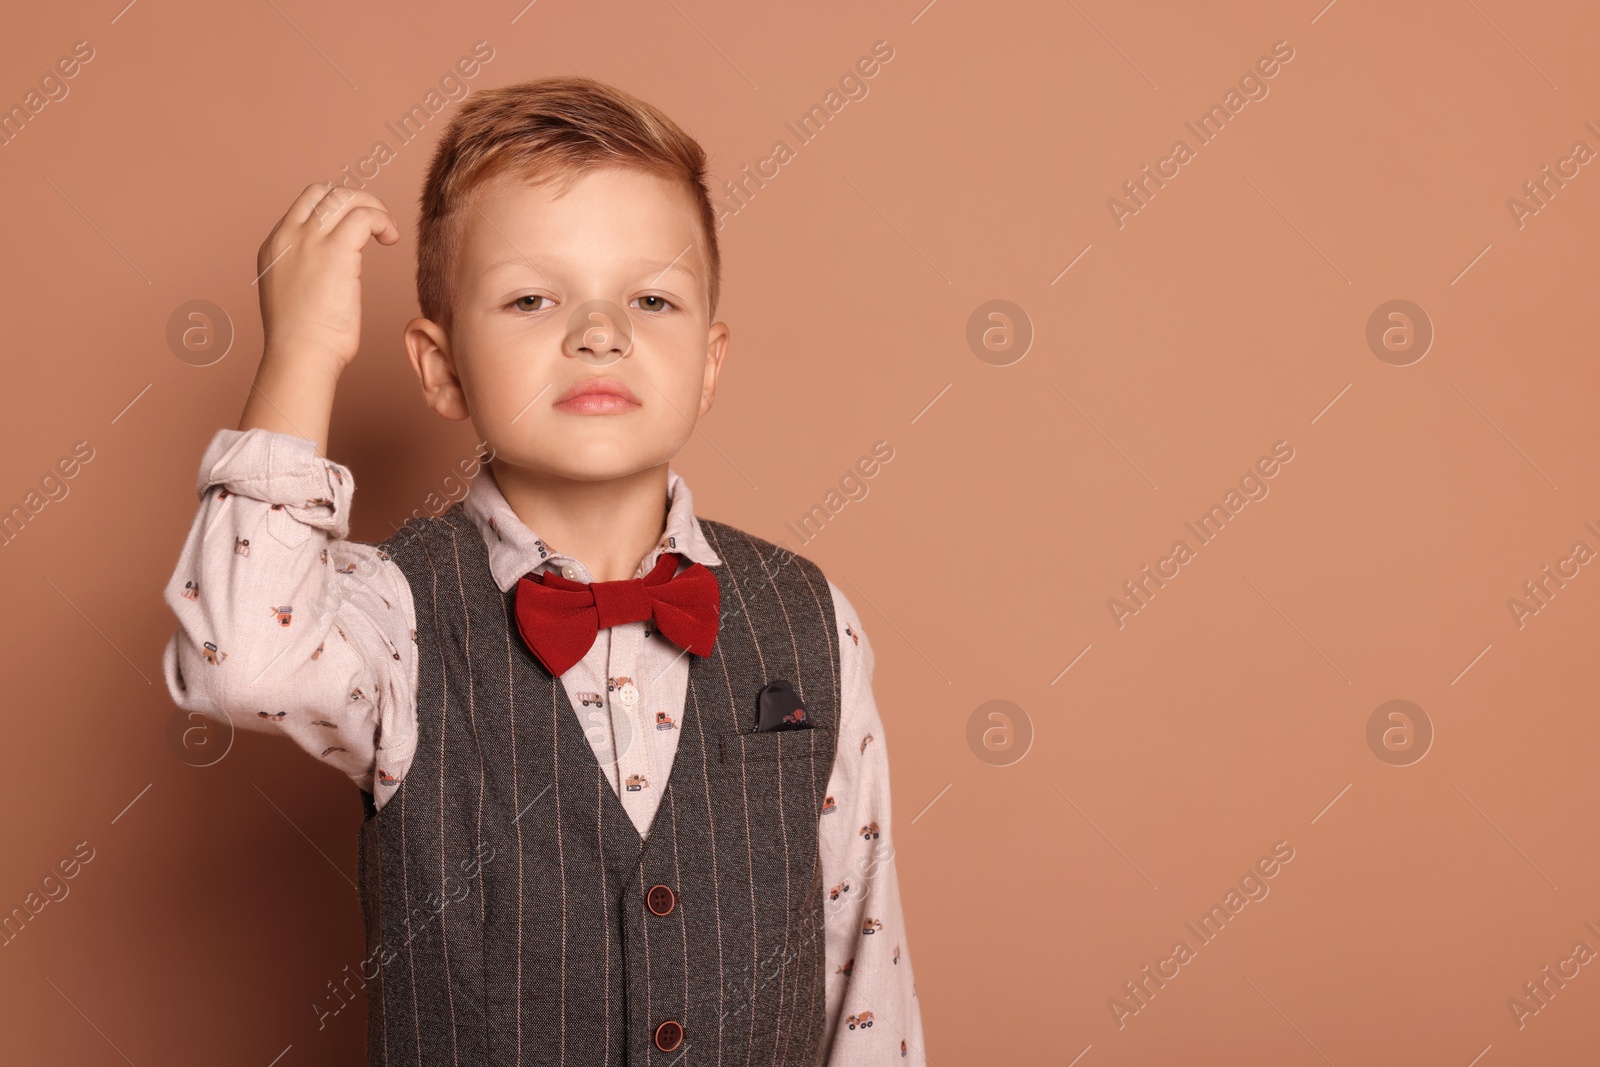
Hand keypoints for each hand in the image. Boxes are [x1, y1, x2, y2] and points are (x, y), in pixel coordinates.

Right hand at [255, 183, 399, 371]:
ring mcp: (309, 241)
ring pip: (344, 198)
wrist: (299, 355)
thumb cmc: (303, 341)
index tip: (357, 227)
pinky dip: (382, 220)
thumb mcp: (292, 295)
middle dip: (355, 201)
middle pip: (324, 192)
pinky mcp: (336, 252)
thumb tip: (328, 273)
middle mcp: (288, 236)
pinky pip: (364, 216)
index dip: (335, 208)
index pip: (305, 205)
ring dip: (373, 208)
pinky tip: (391, 239)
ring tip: (387, 233)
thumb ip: (304, 273)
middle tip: (377, 225)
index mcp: (275, 246)